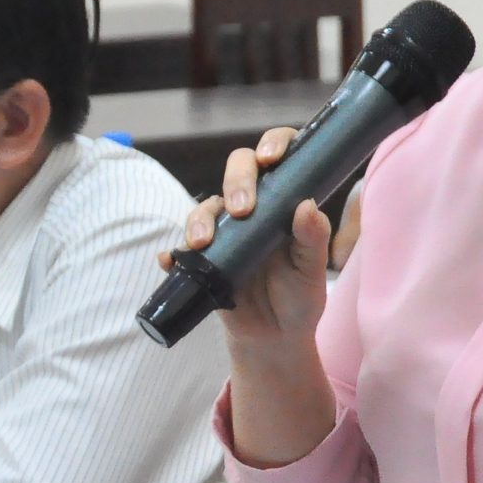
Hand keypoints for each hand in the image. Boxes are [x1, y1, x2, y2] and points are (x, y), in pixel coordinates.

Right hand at [162, 127, 331, 348]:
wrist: (275, 337)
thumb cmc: (299, 297)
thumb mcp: (312, 271)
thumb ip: (313, 239)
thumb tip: (306, 205)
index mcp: (284, 202)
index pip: (278, 158)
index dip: (273, 144)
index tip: (270, 158)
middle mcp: (253, 208)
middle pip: (236, 171)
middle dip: (235, 181)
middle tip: (240, 209)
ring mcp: (225, 231)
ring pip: (205, 208)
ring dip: (199, 220)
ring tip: (201, 245)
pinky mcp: (202, 259)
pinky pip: (181, 250)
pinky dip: (173, 254)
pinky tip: (169, 261)